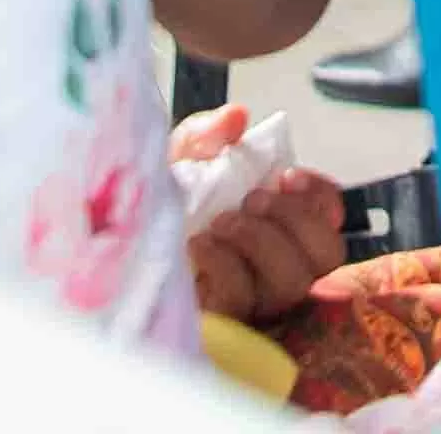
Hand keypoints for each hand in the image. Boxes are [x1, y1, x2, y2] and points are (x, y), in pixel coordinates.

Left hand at [170, 108, 344, 320]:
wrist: (112, 245)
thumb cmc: (154, 209)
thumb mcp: (178, 161)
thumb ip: (207, 135)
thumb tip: (236, 117)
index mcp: (276, 221)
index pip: (329, 215)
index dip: (321, 196)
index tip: (288, 175)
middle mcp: (276, 264)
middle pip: (325, 253)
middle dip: (295, 218)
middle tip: (254, 198)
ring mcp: (255, 300)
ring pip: (292, 281)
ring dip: (261, 240)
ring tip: (223, 221)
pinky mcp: (224, 322)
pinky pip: (242, 298)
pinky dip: (224, 264)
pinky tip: (199, 245)